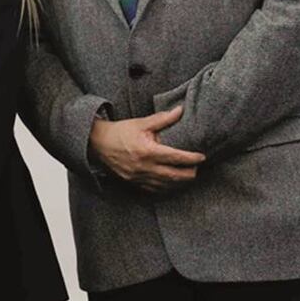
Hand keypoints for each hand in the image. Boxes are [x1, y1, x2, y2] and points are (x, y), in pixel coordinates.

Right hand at [89, 106, 205, 191]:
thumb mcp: (141, 123)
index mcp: (147, 151)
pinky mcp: (133, 183)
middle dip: (189, 173)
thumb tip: (180, 110)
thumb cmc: (120, 132)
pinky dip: (166, 187)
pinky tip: (171, 183)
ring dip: (179, 182)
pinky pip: (154, 189)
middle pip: (175, 176)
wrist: (97, 143)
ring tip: (188, 175)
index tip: (202, 156)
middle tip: (197, 168)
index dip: (192, 158)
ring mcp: (138, 177)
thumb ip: (162, 119)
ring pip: (166, 185)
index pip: (176, 157)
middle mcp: (144, 167)